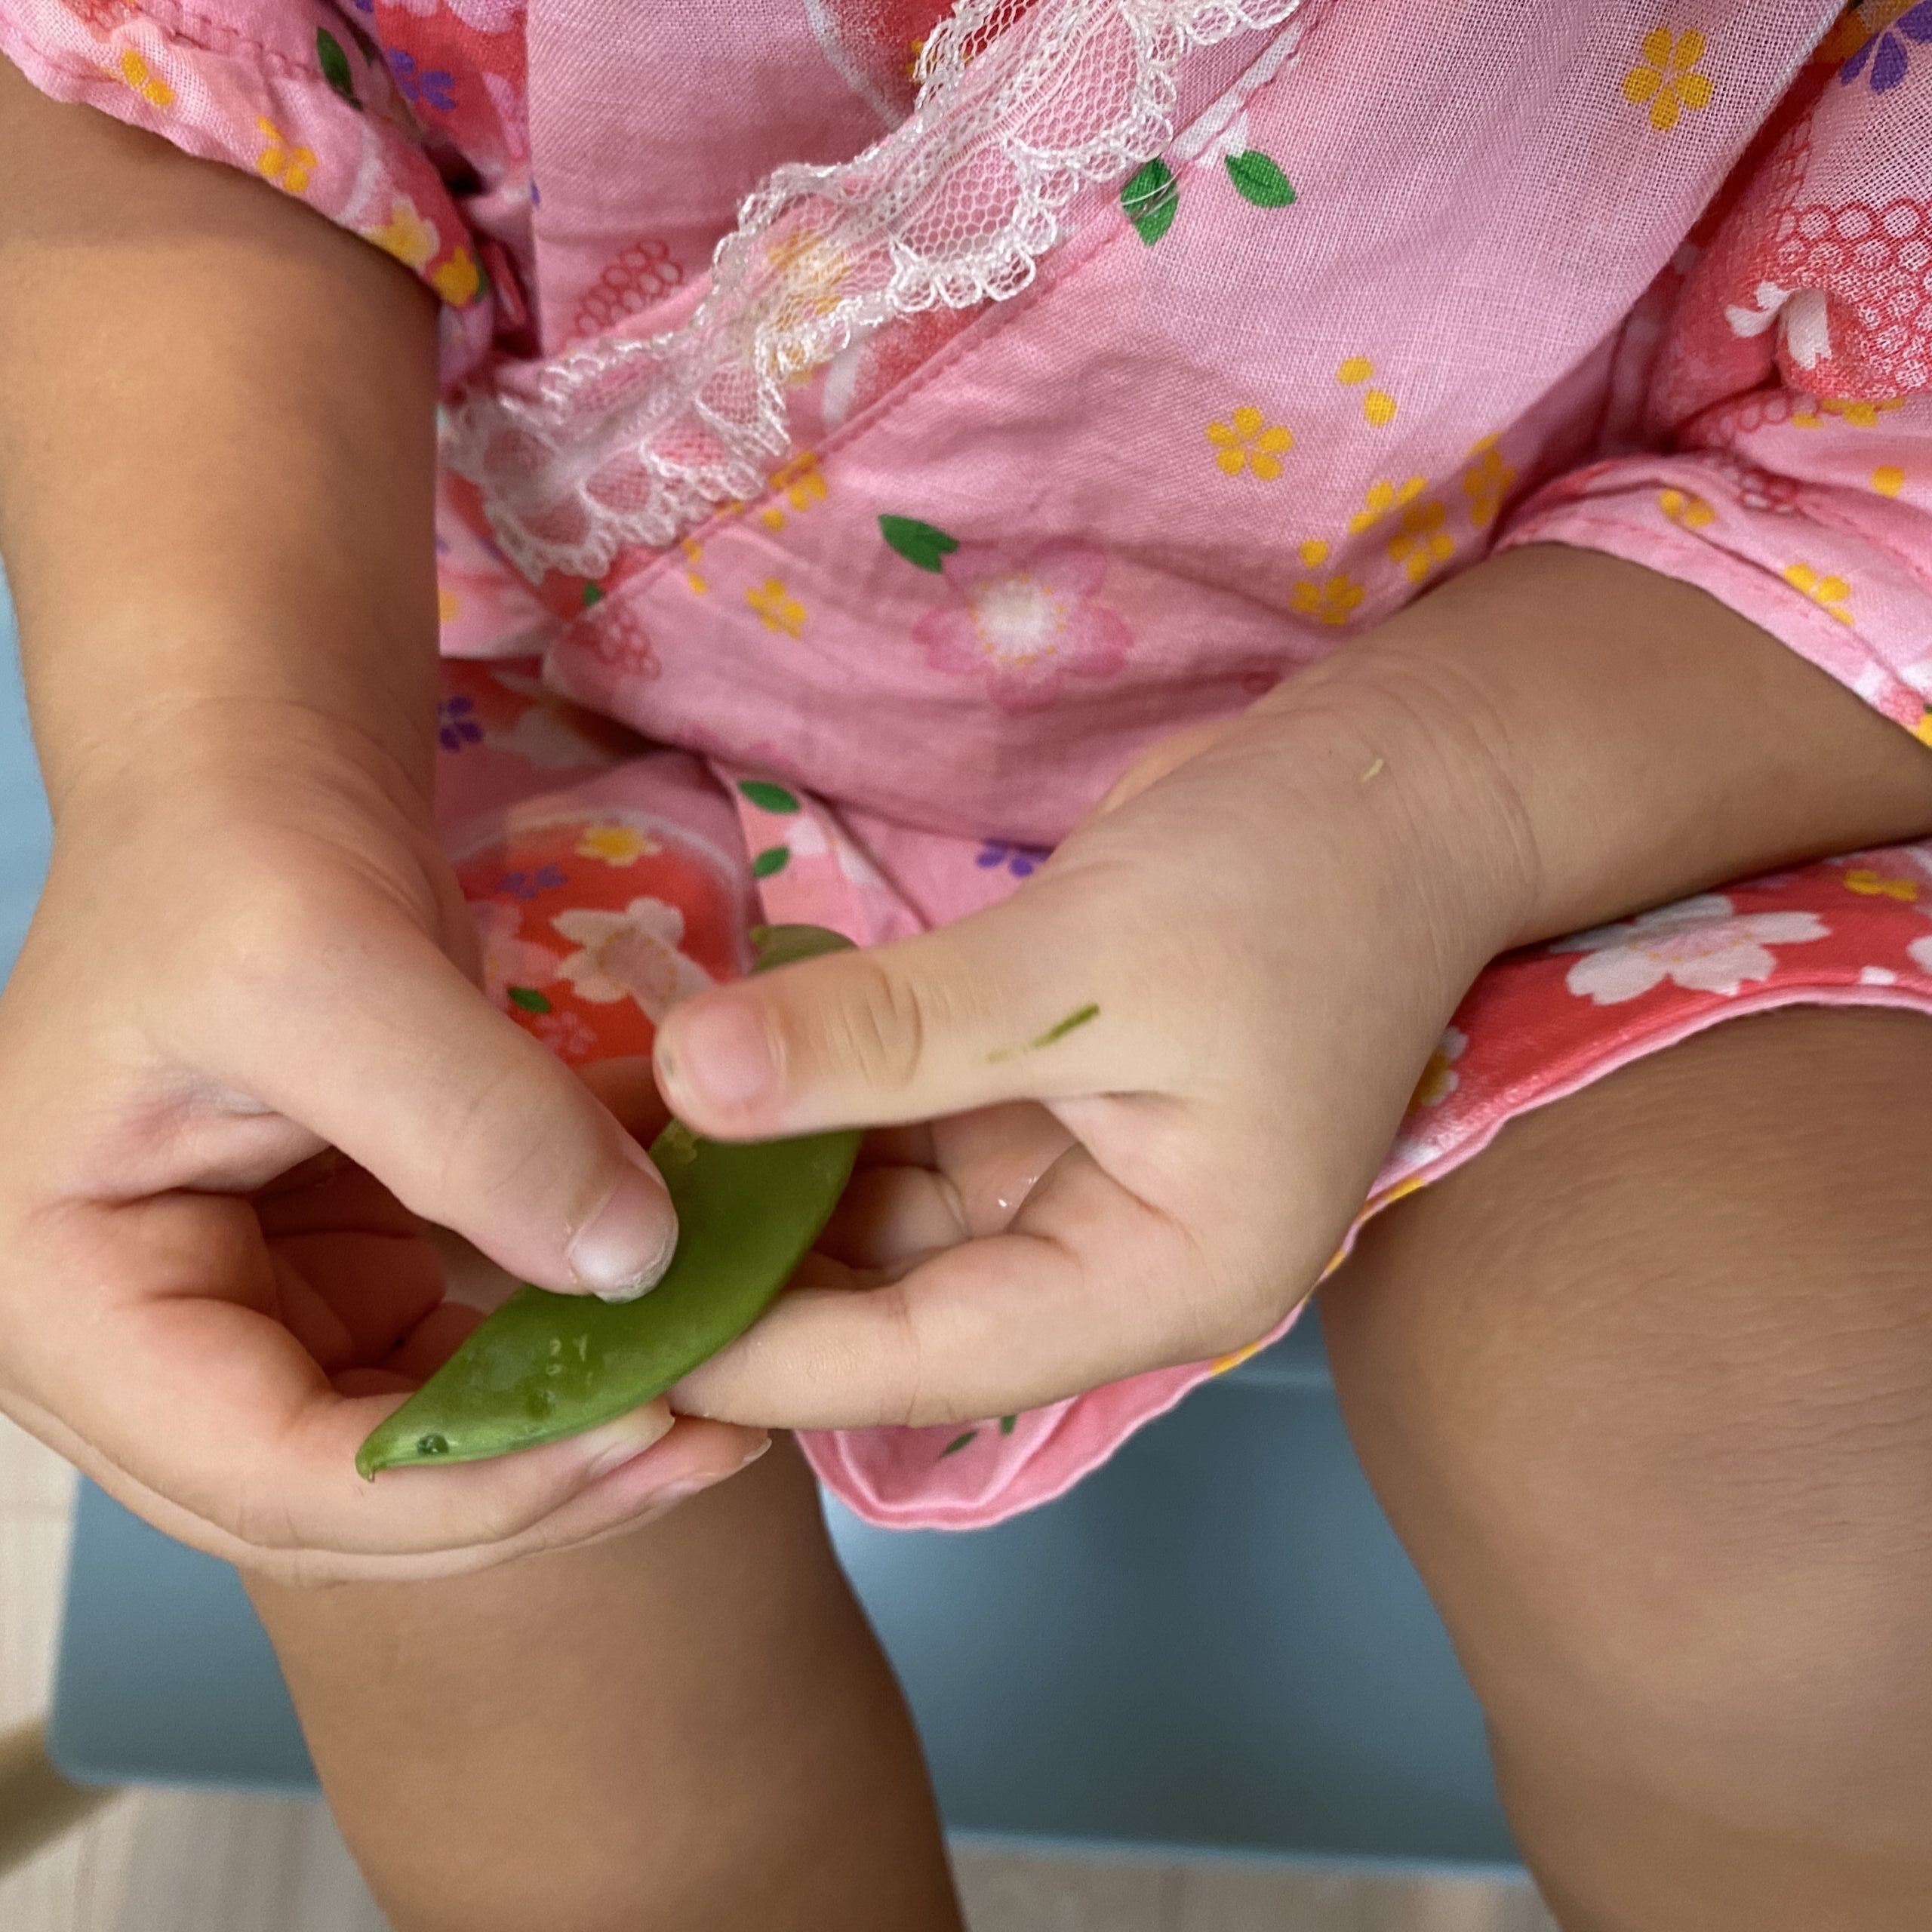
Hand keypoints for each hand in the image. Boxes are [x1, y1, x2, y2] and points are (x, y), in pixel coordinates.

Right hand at [0, 716, 759, 1582]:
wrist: (265, 779)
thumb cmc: (237, 847)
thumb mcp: (329, 967)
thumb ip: (473, 1124)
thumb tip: (635, 1270)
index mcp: (60, 1300)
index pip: (263, 1471)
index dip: (463, 1483)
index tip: (644, 1426)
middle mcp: (132, 1343)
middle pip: (337, 1500)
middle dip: (527, 1489)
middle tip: (708, 1440)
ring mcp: (241, 1318)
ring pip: (407, 1455)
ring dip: (560, 1447)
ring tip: (718, 1413)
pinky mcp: (332, 1280)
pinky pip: (451, 1370)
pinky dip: (557, 1369)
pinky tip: (673, 1342)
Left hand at [653, 655, 1526, 1429]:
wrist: (1393, 776)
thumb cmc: (1290, 886)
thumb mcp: (1084, 969)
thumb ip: (887, 1036)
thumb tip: (685, 1078)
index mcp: (1162, 1281)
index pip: (932, 1360)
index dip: (767, 1356)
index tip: (613, 1331)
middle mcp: (1109, 1255)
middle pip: (894, 1300)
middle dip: (745, 1266)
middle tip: (574, 1231)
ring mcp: (1072, 1174)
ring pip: (882, 1210)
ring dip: (760, 1178)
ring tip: (602, 1150)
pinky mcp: (1037, 1094)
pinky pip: (899, 1124)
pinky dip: (809, 1101)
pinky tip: (697, 1072)